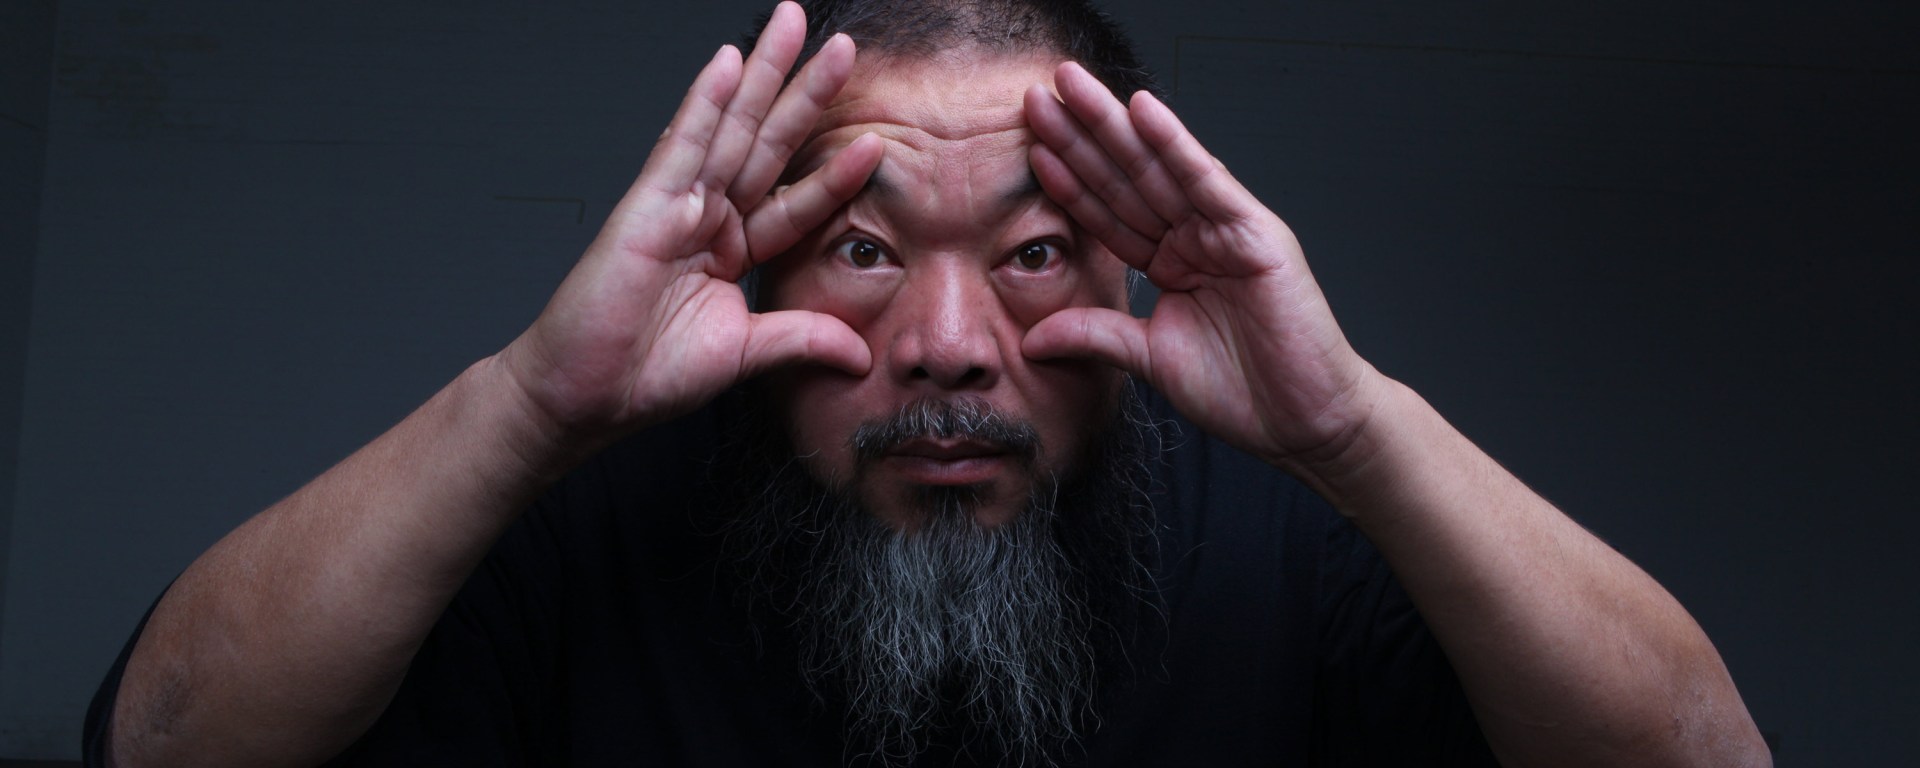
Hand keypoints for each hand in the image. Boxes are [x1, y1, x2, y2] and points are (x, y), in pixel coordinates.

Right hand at [501, 2, 882, 439]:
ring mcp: (677, 207)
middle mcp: (708, 218)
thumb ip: (803, 340)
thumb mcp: (746, 354)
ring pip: (730, 129)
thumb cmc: (645, 374)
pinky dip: (703, 103)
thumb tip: (860, 355)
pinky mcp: (645, 208)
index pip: (796, 202)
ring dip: (761, 74)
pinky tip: (726, 63)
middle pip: (768, 144)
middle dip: (803, 91)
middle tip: (842, 45)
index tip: (877, 142)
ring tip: (791, 24)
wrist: (584, 397)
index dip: (835, 174)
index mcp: (733, 249)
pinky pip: (682, 147)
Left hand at [1022, 62, 1382, 471]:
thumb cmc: (1243, 390)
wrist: (1303, 421)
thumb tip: (1031, 340)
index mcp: (1172, 260)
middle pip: (1127, 178)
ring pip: (1158, 169)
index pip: (1110, 211)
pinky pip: (1207, 182)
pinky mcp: (1254, 233)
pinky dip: (1176, 145)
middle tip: (1040, 92)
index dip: (1070, 178)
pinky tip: (1142, 111)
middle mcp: (1196, 235)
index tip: (1029, 144)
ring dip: (1114, 125)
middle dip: (1082, 135)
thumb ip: (1094, 335)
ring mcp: (1225, 229)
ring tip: (1072, 85)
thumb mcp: (1148, 358)